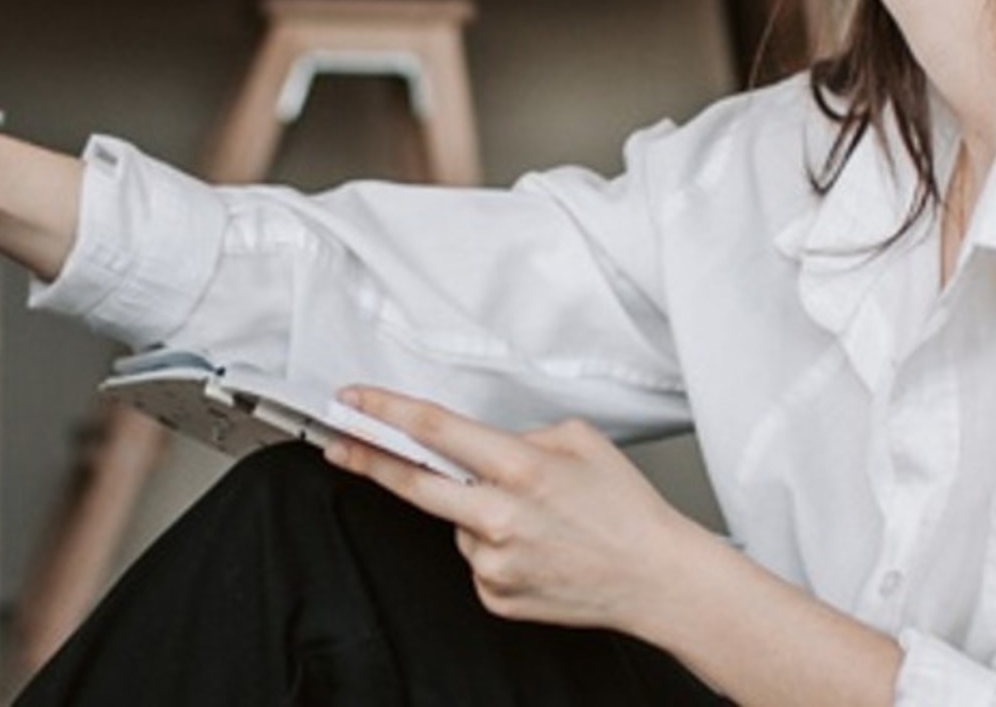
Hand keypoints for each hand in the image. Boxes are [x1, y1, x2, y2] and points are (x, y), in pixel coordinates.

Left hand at [323, 386, 711, 635]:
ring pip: (455, 524)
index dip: (384, 412)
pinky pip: (474, 560)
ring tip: (533, 519)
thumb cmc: (626, 510)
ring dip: (472, 513)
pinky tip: (534, 547)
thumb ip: (520, 434)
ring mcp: (492, 561)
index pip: (432, 429)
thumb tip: (480, 442)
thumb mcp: (579, 440)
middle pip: (412, 482)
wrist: (656, 578)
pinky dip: (493, 548)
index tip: (354, 402)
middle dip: (368, 459)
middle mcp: (498, 516)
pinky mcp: (495, 594)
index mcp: (518, 467)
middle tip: (340, 444)